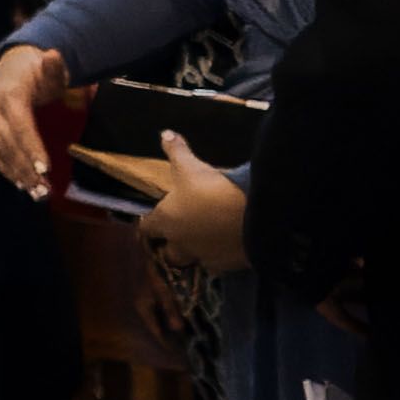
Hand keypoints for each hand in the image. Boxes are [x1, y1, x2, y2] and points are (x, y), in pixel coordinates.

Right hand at [0, 43, 68, 191]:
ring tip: (36, 192)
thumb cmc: (37, 70)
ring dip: (16, 173)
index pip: (19, 124)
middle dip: (25, 167)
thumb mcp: (49, 66)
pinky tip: (20, 183)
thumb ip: (54, 67)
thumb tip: (55, 55)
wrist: (12, 65)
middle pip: (8, 142)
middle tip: (43, 189)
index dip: (30, 147)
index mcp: (9, 94)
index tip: (44, 168)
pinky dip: (5, 169)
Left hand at [140, 130, 250, 270]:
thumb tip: (165, 134)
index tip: (153, 218)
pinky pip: (217, 265)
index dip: (150, 222)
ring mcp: (203, 257)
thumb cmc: (213, 190)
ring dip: (195, 253)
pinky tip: (227, 247)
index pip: (147, 227)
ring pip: (192, 261)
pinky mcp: (225, 266)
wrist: (252, 217)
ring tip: (206, 241)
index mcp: (166, 220)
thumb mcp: (191, 167)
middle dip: (171, 246)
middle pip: (168, 252)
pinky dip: (219, 257)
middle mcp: (180, 243)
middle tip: (181, 234)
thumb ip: (176, 152)